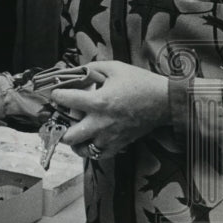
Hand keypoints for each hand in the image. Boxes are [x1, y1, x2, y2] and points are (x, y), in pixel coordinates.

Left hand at [54, 60, 170, 159]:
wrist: (165, 101)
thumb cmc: (140, 82)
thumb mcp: (114, 67)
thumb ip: (90, 68)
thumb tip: (73, 71)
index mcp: (98, 101)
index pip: (65, 100)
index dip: (57, 95)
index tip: (57, 93)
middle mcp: (101, 122)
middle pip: (69, 136)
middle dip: (60, 127)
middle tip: (61, 119)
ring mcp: (110, 137)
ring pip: (82, 149)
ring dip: (74, 141)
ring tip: (74, 131)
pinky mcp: (119, 144)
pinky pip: (99, 155)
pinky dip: (91, 149)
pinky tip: (89, 139)